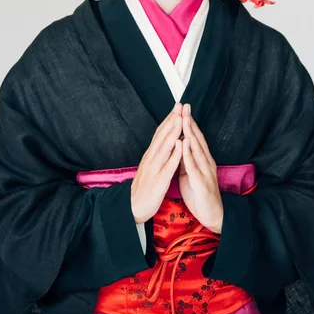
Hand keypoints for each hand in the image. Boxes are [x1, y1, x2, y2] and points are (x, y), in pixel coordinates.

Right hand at [131, 103, 182, 223]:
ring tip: (180, 119)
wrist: (132, 208)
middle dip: (172, 120)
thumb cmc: (144, 188)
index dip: (169, 119)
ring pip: (164, 147)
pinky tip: (181, 146)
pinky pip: (168, 166)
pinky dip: (174, 155)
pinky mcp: (158, 181)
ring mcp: (154, 169)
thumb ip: (157, 154)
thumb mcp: (150, 167)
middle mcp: (151, 158)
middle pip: (162, 136)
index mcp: (150, 155)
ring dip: (173, 132)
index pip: (160, 133)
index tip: (177, 107)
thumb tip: (165, 140)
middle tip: (180, 106)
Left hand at [178, 104, 223, 233]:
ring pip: (196, 149)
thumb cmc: (200, 193)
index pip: (195, 137)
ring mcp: (205, 171)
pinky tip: (184, 144)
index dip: (188, 122)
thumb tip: (180, 145)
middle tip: (184, 106)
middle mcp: (205, 162)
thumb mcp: (190, 173)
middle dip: (189, 122)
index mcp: (202, 159)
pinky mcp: (202, 182)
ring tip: (183, 119)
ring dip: (190, 133)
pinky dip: (188, 154)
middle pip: (197, 139)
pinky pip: (193, 166)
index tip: (182, 108)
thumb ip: (187, 159)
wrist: (213, 215)